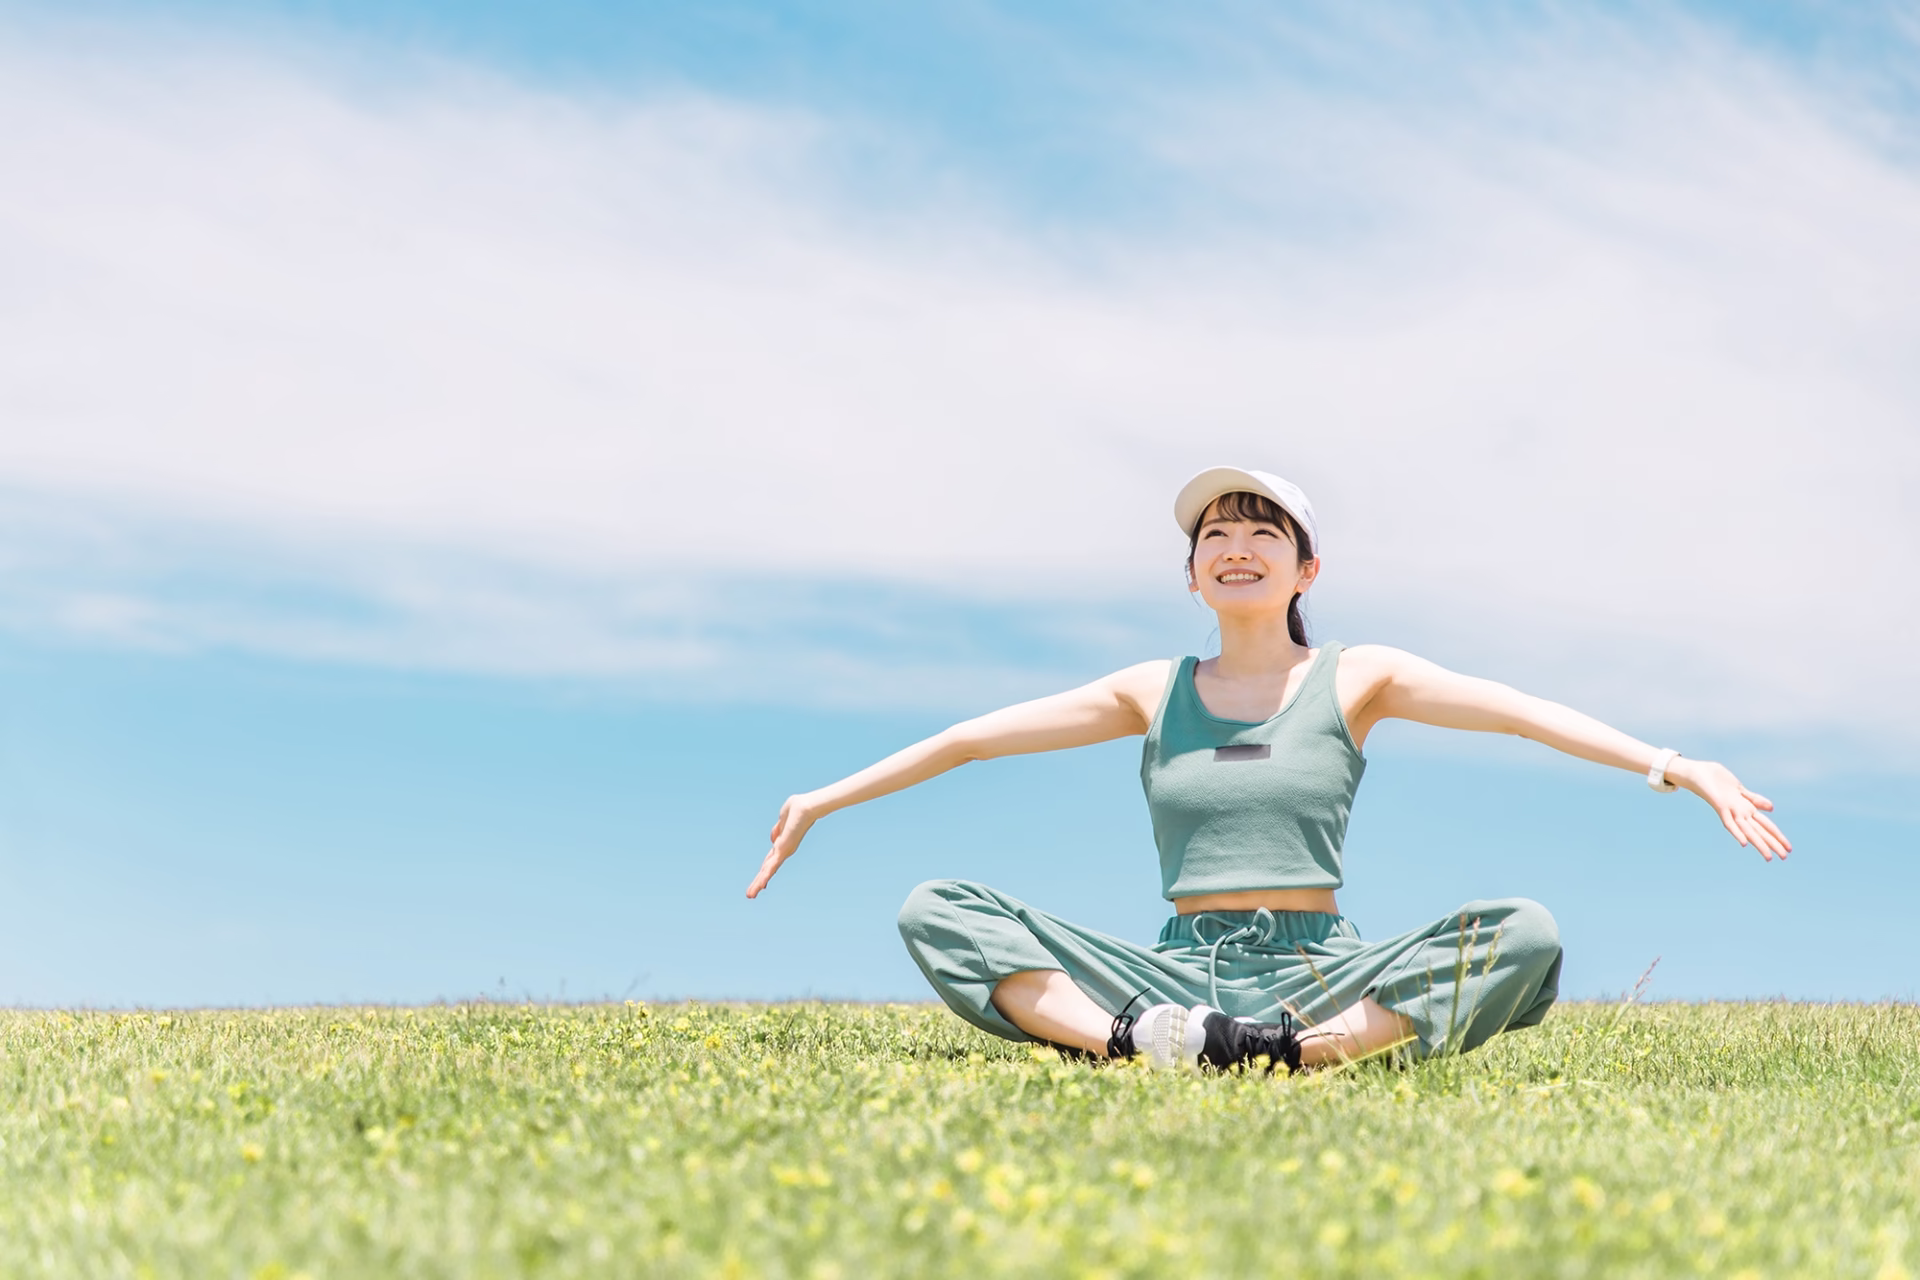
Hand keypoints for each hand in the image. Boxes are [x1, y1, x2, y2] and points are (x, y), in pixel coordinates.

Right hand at [746, 794, 820, 897]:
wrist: (806, 807)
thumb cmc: (798, 808)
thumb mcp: (783, 819)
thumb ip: (778, 829)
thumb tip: (773, 838)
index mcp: (782, 843)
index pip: (771, 860)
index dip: (765, 870)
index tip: (762, 883)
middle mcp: (783, 850)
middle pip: (767, 869)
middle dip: (759, 882)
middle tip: (752, 895)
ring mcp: (783, 852)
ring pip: (768, 871)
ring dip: (758, 883)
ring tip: (750, 896)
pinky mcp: (783, 851)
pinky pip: (771, 866)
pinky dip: (765, 876)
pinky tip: (760, 886)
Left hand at [1670, 759, 1791, 860]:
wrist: (1697, 773)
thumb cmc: (1718, 781)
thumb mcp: (1740, 789)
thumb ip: (1755, 799)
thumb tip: (1772, 808)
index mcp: (1746, 809)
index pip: (1765, 826)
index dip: (1777, 836)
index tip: (1789, 849)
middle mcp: (1739, 813)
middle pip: (1759, 831)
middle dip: (1772, 844)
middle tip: (1784, 858)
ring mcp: (1730, 810)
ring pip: (1748, 830)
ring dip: (1759, 844)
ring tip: (1768, 857)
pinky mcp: (1719, 805)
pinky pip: (1728, 822)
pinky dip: (1736, 832)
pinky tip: (1744, 843)